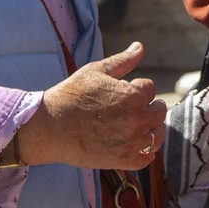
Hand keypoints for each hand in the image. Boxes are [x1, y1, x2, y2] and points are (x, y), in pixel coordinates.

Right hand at [17, 42, 167, 170]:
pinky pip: (146, 158)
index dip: (137, 89)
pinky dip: (143, 152)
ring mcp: (132, 141)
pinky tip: (131, 145)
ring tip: (134, 127)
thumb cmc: (71, 96)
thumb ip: (122, 60)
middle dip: (147, 107)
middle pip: (159, 111)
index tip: (121, 94)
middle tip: (127, 111)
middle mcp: (138, 118)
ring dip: (150, 129)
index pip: (150, 88)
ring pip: (157, 135)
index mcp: (133, 95)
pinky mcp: (124, 160)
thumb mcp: (96, 71)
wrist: (49, 127)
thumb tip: (140, 47)